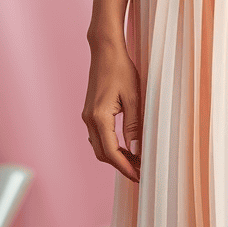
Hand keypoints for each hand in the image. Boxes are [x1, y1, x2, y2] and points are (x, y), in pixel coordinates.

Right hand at [82, 39, 141, 183]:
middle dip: (120, 165)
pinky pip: (97, 136)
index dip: (125, 167)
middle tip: (139, 171)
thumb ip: (133, 125)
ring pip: (99, 146)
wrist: (105, 50)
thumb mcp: (133, 97)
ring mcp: (87, 116)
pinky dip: (110, 145)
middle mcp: (89, 119)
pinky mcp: (90, 111)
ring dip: (115, 156)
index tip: (139, 176)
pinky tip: (124, 145)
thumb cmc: (121, 69)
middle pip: (102, 154)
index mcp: (99, 117)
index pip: (111, 152)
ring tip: (135, 160)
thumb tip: (136, 150)